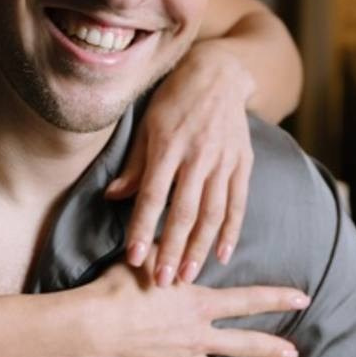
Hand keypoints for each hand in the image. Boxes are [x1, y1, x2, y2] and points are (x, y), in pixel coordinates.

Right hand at [87, 261, 305, 356]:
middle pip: (244, 343)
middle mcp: (198, 335)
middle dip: (272, 347)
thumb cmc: (117, 289)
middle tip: (293, 353)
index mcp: (198, 304)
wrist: (94, 327)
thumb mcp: (145, 257)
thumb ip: (167, 249)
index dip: (278, 299)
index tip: (303, 299)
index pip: (248, 300)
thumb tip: (175, 234)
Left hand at [106, 42, 255, 284]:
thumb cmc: (173, 100)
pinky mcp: (242, 163)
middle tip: (162, 282)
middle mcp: (198, 156)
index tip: (135, 258)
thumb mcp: (146, 125)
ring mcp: (224, 161)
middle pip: (184, 211)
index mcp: (168, 146)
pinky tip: (222, 255)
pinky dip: (231, 231)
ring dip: (200, 249)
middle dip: (172, 249)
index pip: (152, 195)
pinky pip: (238, 203)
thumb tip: (113, 197)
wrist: (218, 74)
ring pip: (212, 213)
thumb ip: (134, 164)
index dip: (143, 228)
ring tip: (187, 276)